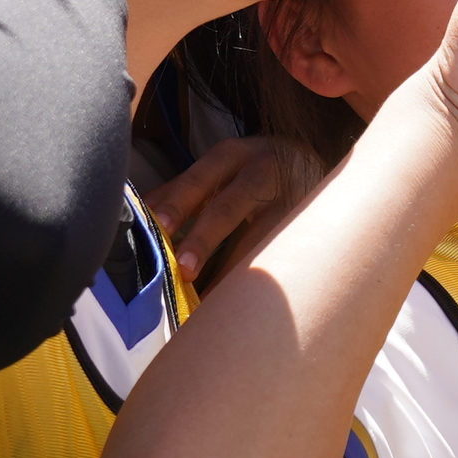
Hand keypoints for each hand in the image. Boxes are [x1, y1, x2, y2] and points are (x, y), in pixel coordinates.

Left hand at [150, 129, 329, 287]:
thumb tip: (142, 214)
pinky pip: (281, 254)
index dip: (178, 203)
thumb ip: (185, 191)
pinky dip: (258, 278)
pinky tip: (242, 301)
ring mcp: (291, 196)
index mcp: (231, 155)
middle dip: (204, 239)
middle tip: (183, 270)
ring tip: (210, 298)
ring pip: (260, 235)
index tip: (158, 229)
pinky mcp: (310, 224)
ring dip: (233, 268)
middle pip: (229, 206)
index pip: (198, 179)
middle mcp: (262, 170)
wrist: (315, 161)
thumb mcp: (222, 169)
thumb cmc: (255, 171)